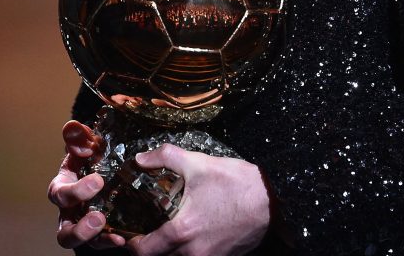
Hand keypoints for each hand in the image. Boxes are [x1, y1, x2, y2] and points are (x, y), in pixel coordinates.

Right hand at [47, 120, 125, 249]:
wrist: (106, 166)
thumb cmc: (92, 156)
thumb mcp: (86, 144)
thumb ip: (79, 136)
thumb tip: (73, 126)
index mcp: (63, 187)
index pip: (60, 194)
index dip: (76, 191)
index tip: (99, 181)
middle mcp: (69, 211)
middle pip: (64, 230)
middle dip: (79, 227)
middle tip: (99, 216)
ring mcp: (83, 225)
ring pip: (78, 242)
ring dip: (92, 238)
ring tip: (110, 231)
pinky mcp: (100, 233)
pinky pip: (101, 242)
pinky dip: (110, 241)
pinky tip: (122, 238)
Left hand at [127, 144, 270, 255]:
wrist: (273, 200)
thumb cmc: (236, 183)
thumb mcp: (198, 164)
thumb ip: (165, 158)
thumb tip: (140, 159)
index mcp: (182, 231)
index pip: (144, 251)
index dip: (132, 244)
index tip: (130, 233)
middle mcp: (193, 252)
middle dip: (149, 249)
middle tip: (145, 232)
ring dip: (169, 251)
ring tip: (167, 232)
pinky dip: (188, 252)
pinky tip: (191, 235)